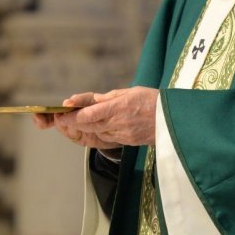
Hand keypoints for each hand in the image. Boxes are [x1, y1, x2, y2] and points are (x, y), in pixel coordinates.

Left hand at [36, 88, 157, 148]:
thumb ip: (109, 98)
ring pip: (96, 132)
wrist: (174, 120)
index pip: (88, 115)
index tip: (60, 114)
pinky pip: (107, 138)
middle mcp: (118, 123)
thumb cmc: (153, 101)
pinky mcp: (127, 142)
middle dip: (72, 122)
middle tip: (60, 118)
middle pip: (88, 125)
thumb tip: (91, 101)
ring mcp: (122, 135)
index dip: (71, 116)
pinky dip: (99, 132)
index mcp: (118, 108)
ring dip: (85, 127)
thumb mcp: (130, 92)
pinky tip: (97, 126)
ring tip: (75, 120)